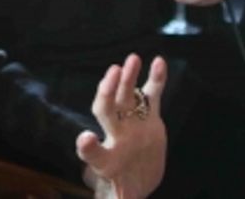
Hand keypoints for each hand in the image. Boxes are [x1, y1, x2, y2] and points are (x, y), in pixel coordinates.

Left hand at [78, 54, 167, 198]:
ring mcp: (132, 123)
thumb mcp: (120, 197)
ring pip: (127, 96)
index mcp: (105, 159)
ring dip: (129, 77)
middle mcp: (116, 135)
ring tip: (132, 59)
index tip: (86, 140)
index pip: (92, 152)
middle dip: (108, 92)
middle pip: (108, 110)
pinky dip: (156, 79)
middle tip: (112, 73)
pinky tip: (158, 62)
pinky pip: (152, 95)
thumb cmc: (123, 189)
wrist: (140, 179)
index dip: (87, 147)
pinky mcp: (149, 117)